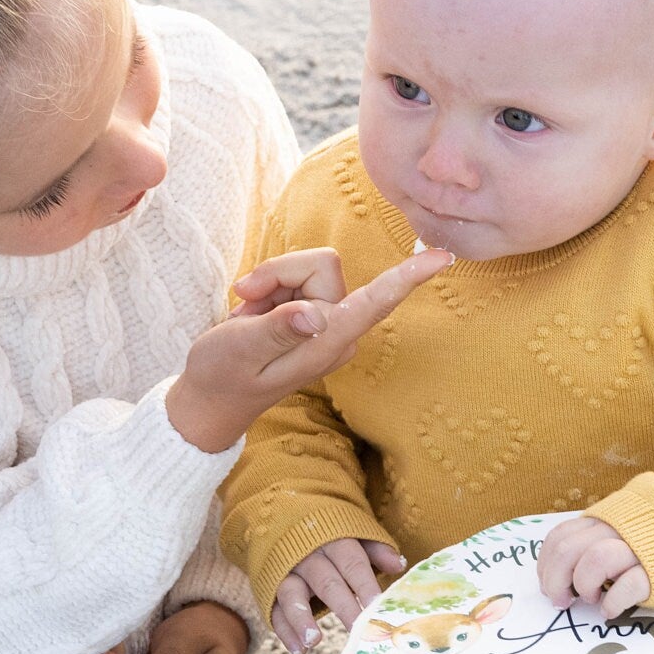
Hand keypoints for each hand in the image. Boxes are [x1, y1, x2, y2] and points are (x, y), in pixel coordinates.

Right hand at [166, 245, 451, 453]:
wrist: (209, 398)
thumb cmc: (221, 377)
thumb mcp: (240, 350)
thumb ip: (277, 330)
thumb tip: (315, 315)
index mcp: (328, 341)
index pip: (376, 302)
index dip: (408, 276)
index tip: (444, 256)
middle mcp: (336, 330)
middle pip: (321, 266)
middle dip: (279, 273)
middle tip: (245, 302)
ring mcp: (326, 321)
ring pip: (305, 267)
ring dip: (269, 283)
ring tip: (248, 315)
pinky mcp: (312, 313)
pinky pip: (293, 277)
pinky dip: (267, 289)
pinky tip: (253, 315)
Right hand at [271, 538, 405, 653]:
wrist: (285, 519)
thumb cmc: (332, 535)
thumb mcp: (356, 534)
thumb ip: (376, 549)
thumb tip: (399, 564)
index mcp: (334, 541)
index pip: (352, 564)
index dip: (365, 585)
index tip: (376, 607)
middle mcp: (308, 556)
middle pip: (326, 582)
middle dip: (343, 607)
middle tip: (357, 630)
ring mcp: (286, 572)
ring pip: (291, 594)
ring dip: (301, 619)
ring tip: (313, 641)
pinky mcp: (270, 587)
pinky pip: (274, 610)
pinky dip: (284, 631)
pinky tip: (298, 649)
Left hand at [537, 515, 650, 617]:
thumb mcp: (624, 530)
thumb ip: (595, 539)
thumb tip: (558, 573)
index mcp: (606, 518)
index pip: (559, 536)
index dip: (547, 564)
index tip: (548, 584)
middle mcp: (618, 529)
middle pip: (568, 550)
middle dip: (555, 581)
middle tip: (562, 601)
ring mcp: (639, 549)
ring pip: (594, 561)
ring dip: (584, 586)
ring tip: (592, 600)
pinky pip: (627, 586)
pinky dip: (612, 603)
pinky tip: (612, 610)